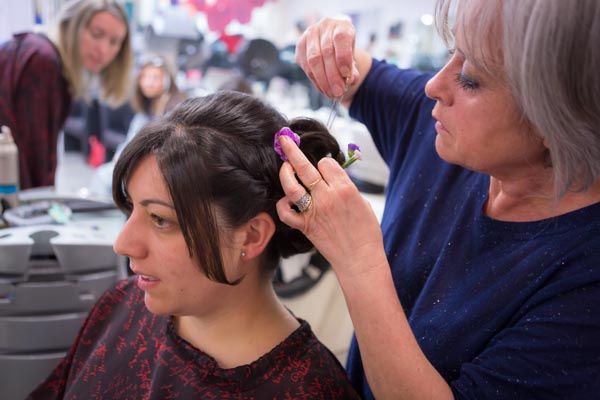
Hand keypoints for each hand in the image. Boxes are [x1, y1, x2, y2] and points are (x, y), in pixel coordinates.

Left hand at [276, 135, 384, 277]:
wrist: (360, 260)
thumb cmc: (366, 233)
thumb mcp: (363, 203)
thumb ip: (346, 188)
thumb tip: (332, 178)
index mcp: (345, 188)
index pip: (326, 163)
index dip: (324, 163)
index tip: (325, 167)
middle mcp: (327, 197)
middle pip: (305, 167)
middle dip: (292, 150)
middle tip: (284, 139)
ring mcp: (314, 211)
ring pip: (292, 186)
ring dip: (286, 172)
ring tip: (284, 165)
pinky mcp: (305, 226)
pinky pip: (286, 212)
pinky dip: (283, 205)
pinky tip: (286, 200)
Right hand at [295, 17, 359, 98]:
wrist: (333, 45)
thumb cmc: (345, 52)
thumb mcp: (353, 59)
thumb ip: (353, 70)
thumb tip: (348, 80)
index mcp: (341, 25)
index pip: (341, 38)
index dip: (344, 58)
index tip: (347, 75)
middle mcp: (324, 26)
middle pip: (326, 52)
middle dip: (333, 76)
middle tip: (338, 92)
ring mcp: (309, 34)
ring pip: (313, 60)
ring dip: (322, 81)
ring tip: (331, 94)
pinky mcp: (300, 46)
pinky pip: (306, 66)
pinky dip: (315, 80)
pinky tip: (323, 89)